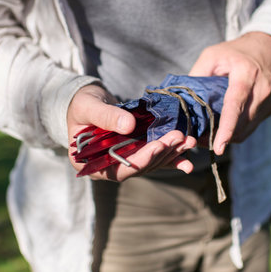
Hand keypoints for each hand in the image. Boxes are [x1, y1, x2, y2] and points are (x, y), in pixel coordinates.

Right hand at [67, 83, 196, 180]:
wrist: (87, 101)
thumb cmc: (82, 105)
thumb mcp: (88, 107)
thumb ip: (106, 117)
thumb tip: (128, 126)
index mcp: (91, 165)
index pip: (118, 170)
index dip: (140, 160)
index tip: (157, 147)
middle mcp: (109, 168)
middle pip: (140, 167)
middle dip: (161, 153)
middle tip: (179, 137)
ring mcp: (125, 162)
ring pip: (151, 163)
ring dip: (171, 153)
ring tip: (189, 141)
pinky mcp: (137, 153)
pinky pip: (156, 158)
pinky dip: (172, 158)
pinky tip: (188, 157)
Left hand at [189, 32, 270, 154]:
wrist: (268, 47)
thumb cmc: (236, 51)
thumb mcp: (212, 55)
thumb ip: (198, 74)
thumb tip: (184, 99)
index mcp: (246, 75)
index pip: (236, 106)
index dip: (227, 128)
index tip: (219, 147)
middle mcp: (261, 91)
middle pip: (241, 124)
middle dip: (220, 137)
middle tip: (198, 140)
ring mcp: (268, 102)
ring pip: (246, 130)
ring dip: (228, 138)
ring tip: (207, 137)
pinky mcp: (270, 109)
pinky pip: (250, 128)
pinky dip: (236, 132)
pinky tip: (222, 130)